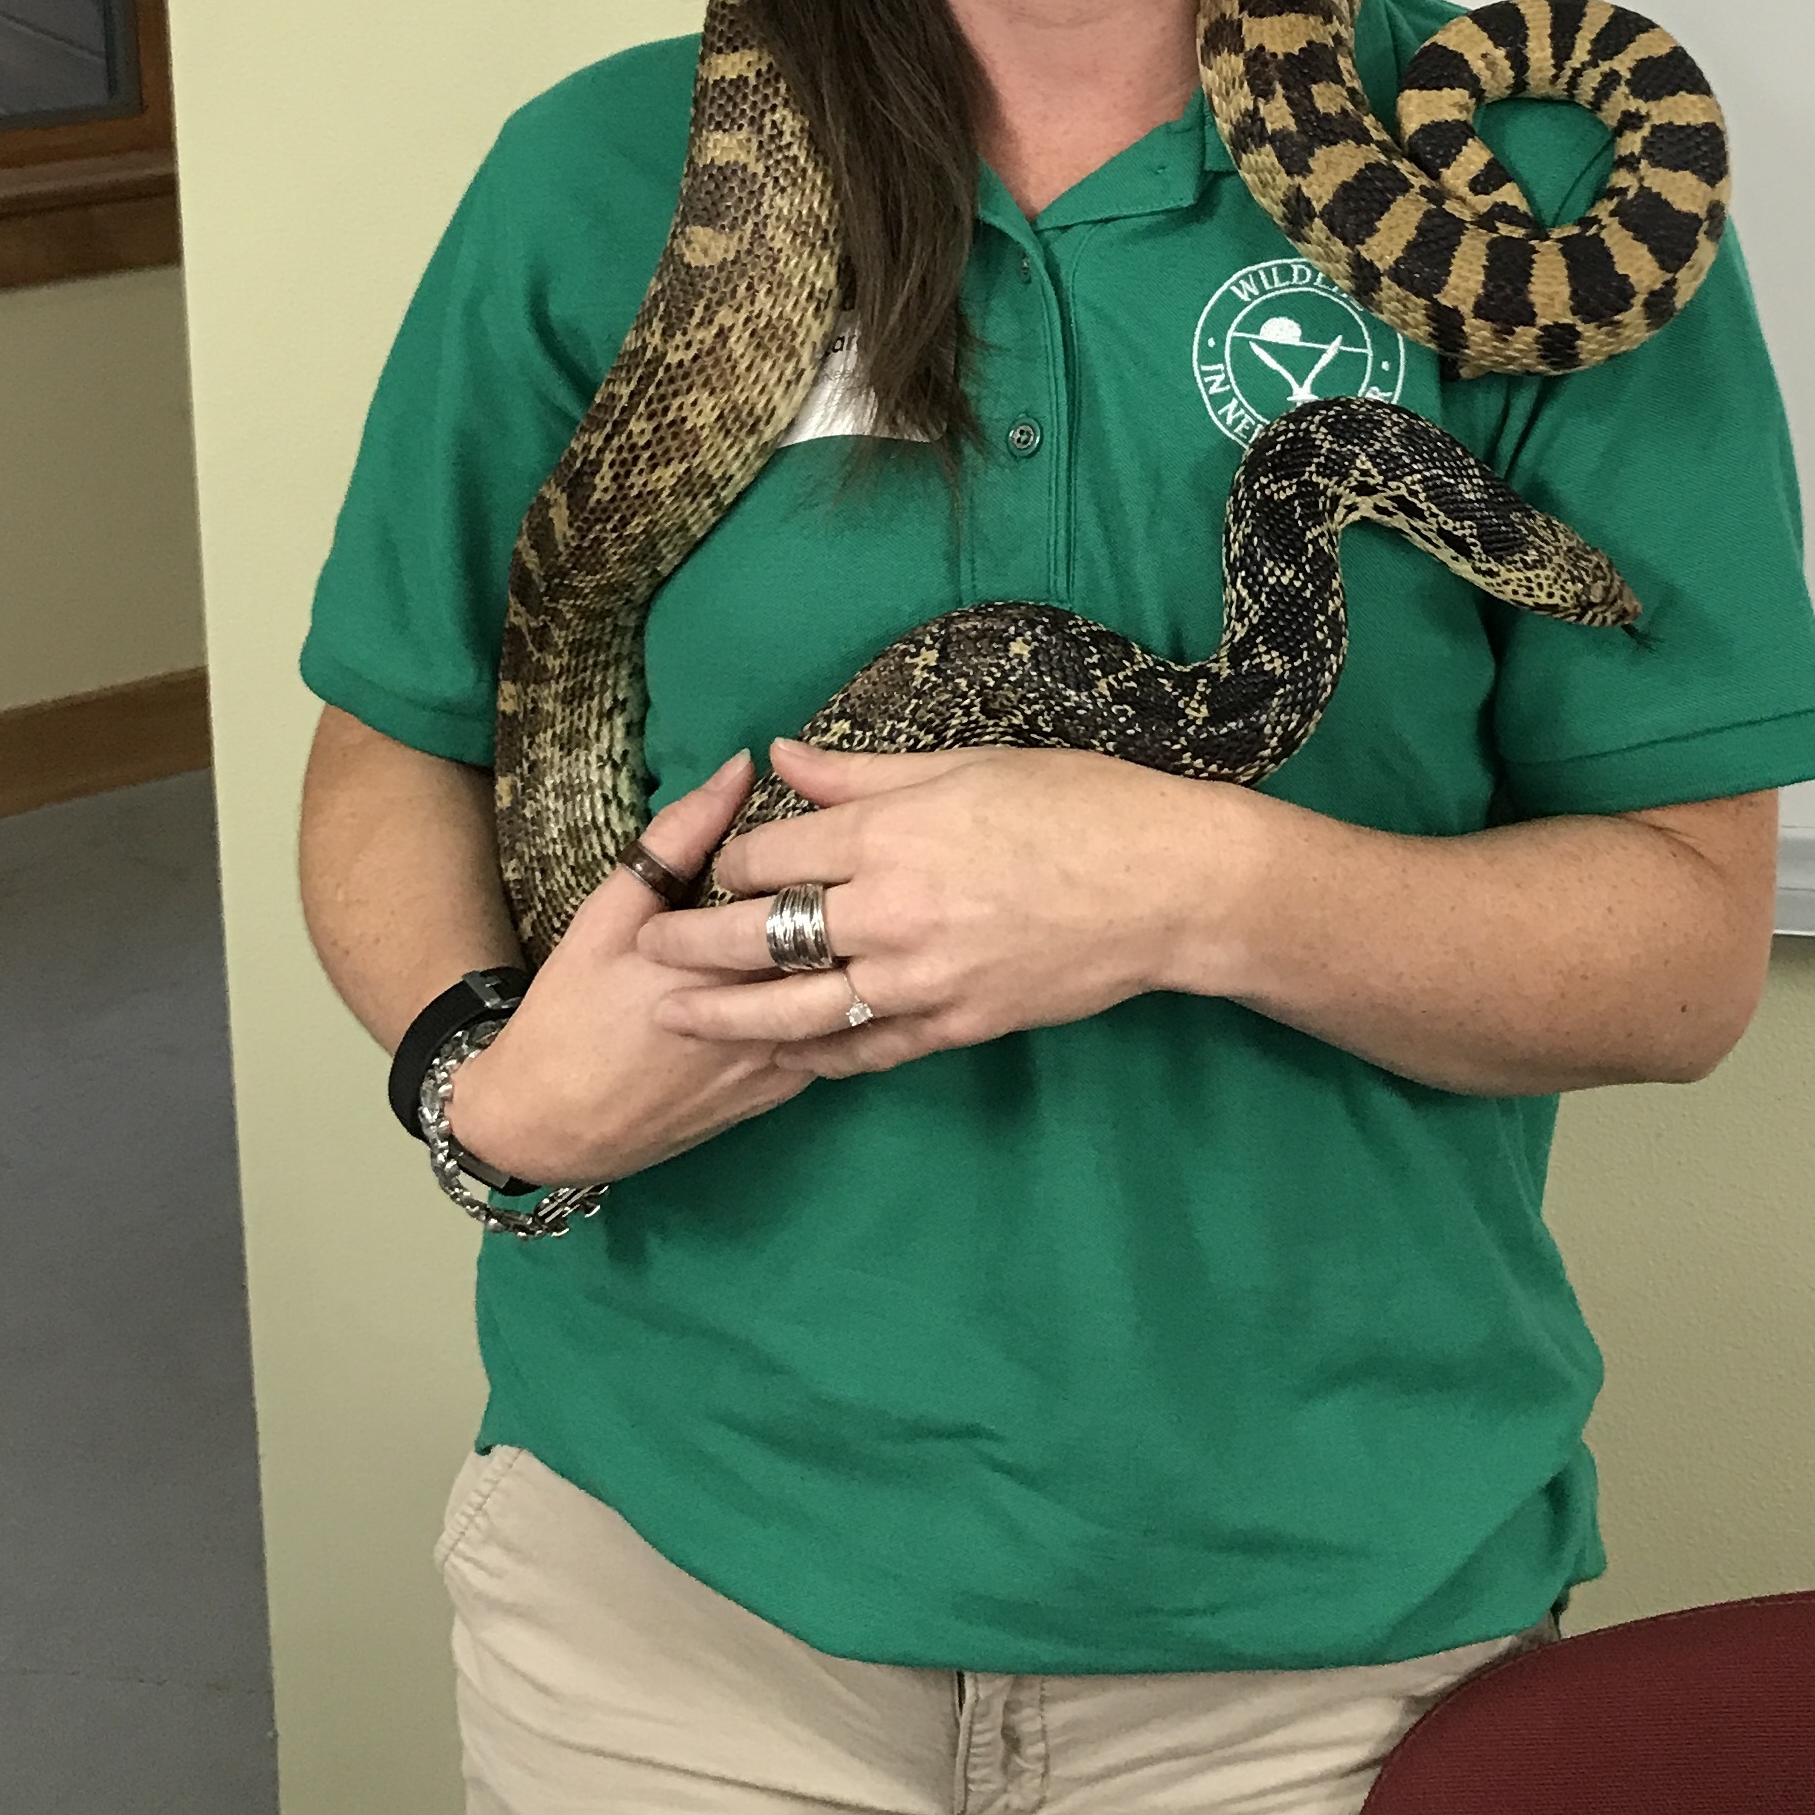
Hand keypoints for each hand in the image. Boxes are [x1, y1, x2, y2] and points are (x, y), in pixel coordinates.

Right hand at [440, 758, 847, 1182]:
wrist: (550, 1124)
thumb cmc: (571, 1010)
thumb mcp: (607, 913)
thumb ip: (677, 839)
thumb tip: (740, 768)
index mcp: (723, 965)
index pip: (807, 891)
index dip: (826, 851)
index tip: (827, 819)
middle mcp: (764, 1018)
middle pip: (837, 942)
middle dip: (849, 897)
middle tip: (845, 859)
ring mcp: (779, 1064)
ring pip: (846, 993)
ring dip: (851, 948)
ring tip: (847, 906)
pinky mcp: (781, 1094)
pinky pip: (836, 1038)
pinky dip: (839, 997)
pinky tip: (832, 966)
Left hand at [637, 738, 1236, 1077]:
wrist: (1165, 885)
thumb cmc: (1076, 804)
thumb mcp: (968, 764)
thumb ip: (863, 774)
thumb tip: (779, 758)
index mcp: (890, 833)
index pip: (773, 852)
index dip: (730, 858)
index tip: (710, 863)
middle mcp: (890, 912)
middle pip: (762, 935)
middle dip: (695, 941)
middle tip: (648, 949)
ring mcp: (921, 979)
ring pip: (796, 1009)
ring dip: (728, 1015)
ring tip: (675, 1017)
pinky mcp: (955, 1026)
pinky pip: (864, 1049)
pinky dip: (817, 1054)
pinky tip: (784, 1057)